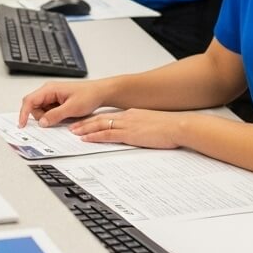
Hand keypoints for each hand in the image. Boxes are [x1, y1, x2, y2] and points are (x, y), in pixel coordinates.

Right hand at [18, 79, 112, 127]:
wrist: (101, 92)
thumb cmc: (89, 95)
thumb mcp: (72, 108)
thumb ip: (55, 115)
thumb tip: (41, 122)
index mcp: (49, 89)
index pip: (29, 100)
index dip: (24, 113)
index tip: (22, 124)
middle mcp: (49, 91)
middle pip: (34, 107)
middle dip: (39, 117)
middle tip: (53, 121)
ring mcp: (53, 96)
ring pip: (41, 110)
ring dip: (48, 117)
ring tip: (63, 117)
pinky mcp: (57, 101)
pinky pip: (49, 111)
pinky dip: (53, 116)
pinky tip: (64, 116)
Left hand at [68, 108, 186, 149]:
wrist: (179, 126)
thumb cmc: (171, 127)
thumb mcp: (153, 125)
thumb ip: (143, 128)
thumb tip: (139, 134)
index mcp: (133, 114)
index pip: (109, 116)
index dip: (95, 119)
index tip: (86, 122)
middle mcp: (127, 117)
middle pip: (101, 119)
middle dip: (85, 123)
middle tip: (73, 126)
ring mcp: (127, 125)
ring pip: (100, 125)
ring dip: (85, 129)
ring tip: (74, 132)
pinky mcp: (129, 134)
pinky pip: (107, 134)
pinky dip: (95, 136)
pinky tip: (87, 139)